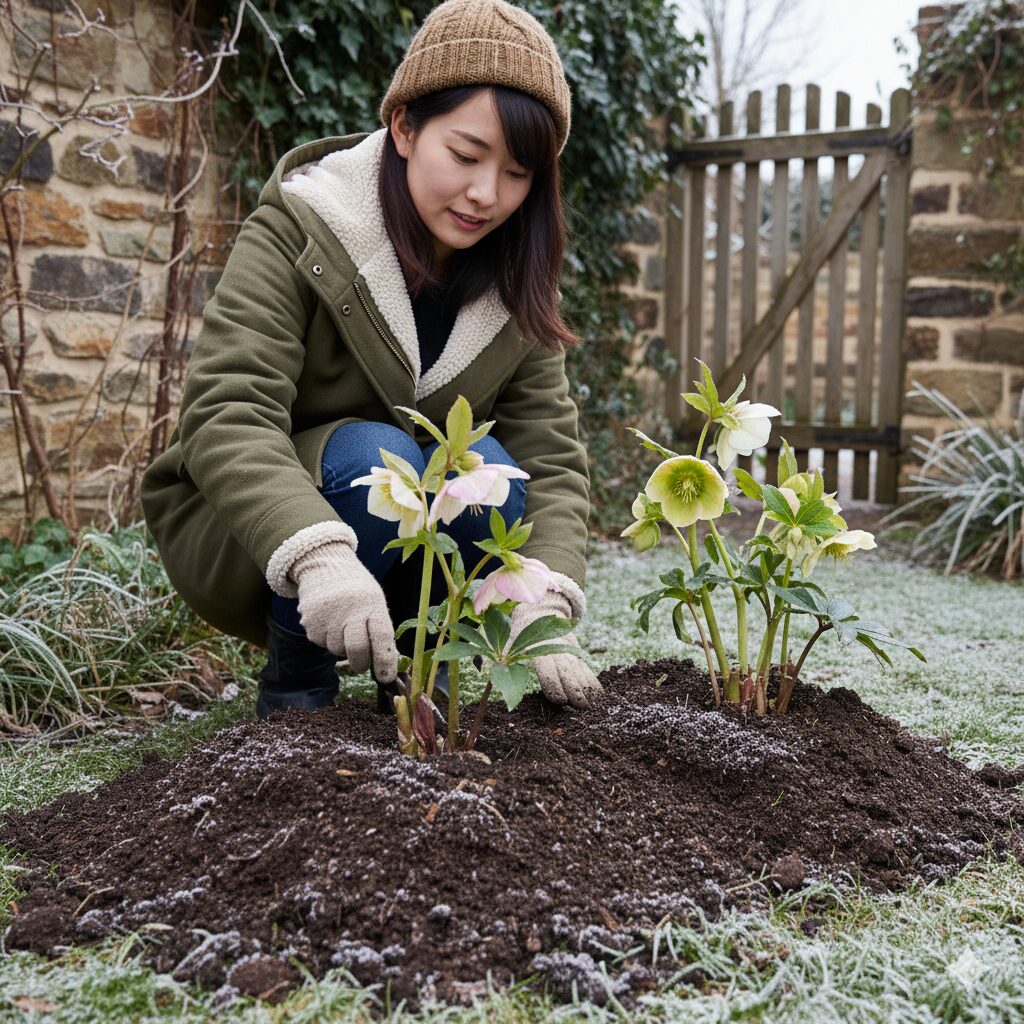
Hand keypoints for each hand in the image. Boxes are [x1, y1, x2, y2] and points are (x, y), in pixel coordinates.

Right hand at [290, 541, 397, 681]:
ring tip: (342, 625)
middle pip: (357, 650)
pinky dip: (326, 638)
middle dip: (360, 664)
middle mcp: (350, 609)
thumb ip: (380, 631)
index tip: (386, 678)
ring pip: (337, 650)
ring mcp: (328, 615)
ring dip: (341, 647)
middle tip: (361, 665)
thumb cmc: (357, 591)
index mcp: (372, 604)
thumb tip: (388, 666)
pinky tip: (328, 620)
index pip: (382, 637)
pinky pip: (321, 643)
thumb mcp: (374, 602)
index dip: (385, 661)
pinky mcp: (310, 621)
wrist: (325, 566)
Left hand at [509, 590, 602, 708]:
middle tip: (580, 707)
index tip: (560, 701)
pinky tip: (598, 695)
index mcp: (538, 651)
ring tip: (592, 705)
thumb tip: (499, 672)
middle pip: (568, 673)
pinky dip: (592, 682)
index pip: (550, 672)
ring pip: (580, 671)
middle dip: (576, 691)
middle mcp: (556, 652)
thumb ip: (506, 660)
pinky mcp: (575, 655)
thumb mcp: (508, 644)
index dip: (556, 688)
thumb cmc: (517, 634)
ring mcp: (568, 653)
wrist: (536, 613)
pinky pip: (586, 669)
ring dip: (587, 688)